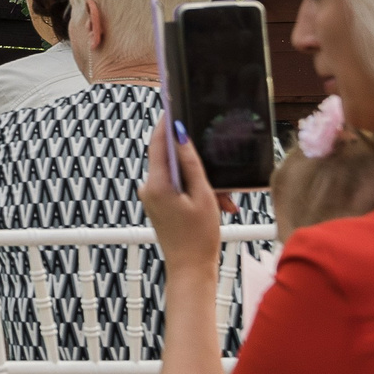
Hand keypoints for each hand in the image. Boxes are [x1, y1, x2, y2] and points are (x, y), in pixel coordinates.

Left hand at [138, 110, 234, 267]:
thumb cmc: (199, 237)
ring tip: (225, 201)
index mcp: (156, 184)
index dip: (167, 122)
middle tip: (217, 167)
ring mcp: (153, 197)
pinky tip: (219, 205)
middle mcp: (149, 188)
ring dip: (203, 182)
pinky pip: (179, 188)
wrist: (191, 270)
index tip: (173, 103)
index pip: (158, 142)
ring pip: (180, 175)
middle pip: (171, 159)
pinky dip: (198, 192)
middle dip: (196, 161)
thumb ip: (191, 163)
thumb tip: (180, 135)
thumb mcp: (203, 195)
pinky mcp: (160, 204)